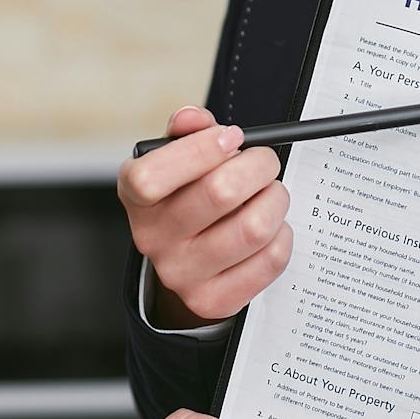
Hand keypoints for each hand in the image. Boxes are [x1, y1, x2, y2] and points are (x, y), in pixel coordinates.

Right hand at [116, 104, 292, 326]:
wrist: (188, 260)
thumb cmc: (189, 196)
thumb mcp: (179, 160)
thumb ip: (188, 132)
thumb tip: (191, 118)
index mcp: (137, 197)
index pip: (151, 176)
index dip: (199, 150)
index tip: (232, 138)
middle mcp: (152, 238)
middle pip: (220, 193)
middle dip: (258, 166)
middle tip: (265, 162)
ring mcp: (181, 274)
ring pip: (254, 228)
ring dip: (276, 200)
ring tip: (271, 194)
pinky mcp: (213, 300)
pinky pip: (270, 259)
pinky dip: (282, 236)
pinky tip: (271, 228)